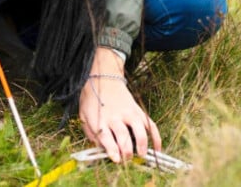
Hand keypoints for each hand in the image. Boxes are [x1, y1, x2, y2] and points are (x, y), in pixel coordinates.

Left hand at [78, 47, 160, 162]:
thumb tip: (102, 151)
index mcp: (100, 119)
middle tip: (127, 160)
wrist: (104, 79)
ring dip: (142, 143)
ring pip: (139, 129)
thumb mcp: (84, 116)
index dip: (112, 149)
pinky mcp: (138, 110)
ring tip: (142, 155)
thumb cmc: (92, 101)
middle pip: (123, 135)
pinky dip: (155, 137)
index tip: (117, 159)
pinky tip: (156, 149)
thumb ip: (91, 134)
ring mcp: (129, 112)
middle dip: (127, 151)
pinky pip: (150, 124)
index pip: (106, 137)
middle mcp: (115, 116)